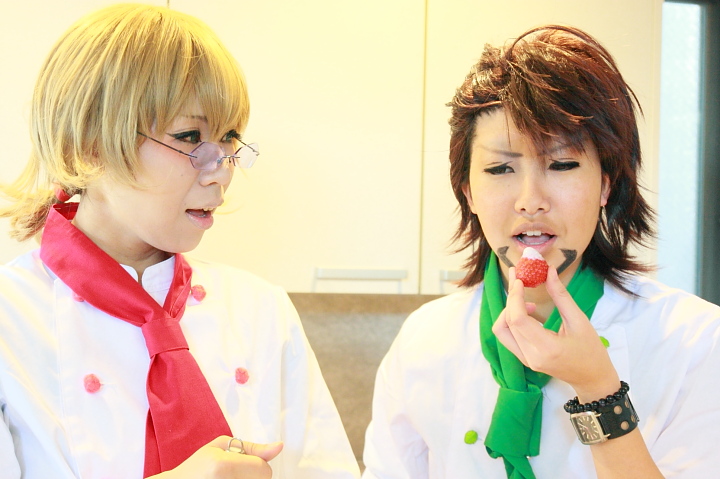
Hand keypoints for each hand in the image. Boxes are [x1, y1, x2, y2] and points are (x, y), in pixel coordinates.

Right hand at [152, 436, 283, 478]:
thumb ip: (252, 448)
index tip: (246, 463)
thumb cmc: (196, 468)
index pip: (263, 470)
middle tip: (236, 472)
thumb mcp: (220, 447)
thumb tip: (278, 447)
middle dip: (255, 474)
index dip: (258, 465)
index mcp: (223, 467)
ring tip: (231, 477)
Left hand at [493, 266, 618, 400]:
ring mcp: (525, 360)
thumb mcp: (579, 320)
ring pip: (502, 330)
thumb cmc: (591, 350)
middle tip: (520, 280)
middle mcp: (531, 356)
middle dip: (510, 298)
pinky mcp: (524, 359)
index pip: (518, 320)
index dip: (515, 297)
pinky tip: (528, 313)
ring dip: (509, 311)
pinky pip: (507, 337)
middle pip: (507, 323)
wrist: (592, 378)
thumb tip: (549, 270)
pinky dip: (512, 321)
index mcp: (547, 348)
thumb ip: (561, 295)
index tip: (520, 280)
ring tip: (529, 303)